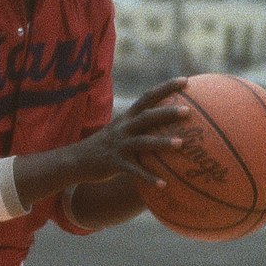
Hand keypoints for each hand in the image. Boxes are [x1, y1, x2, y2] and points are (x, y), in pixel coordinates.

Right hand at [72, 79, 190, 184]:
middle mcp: (124, 128)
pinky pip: (134, 170)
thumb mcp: (121, 129)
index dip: (166, 87)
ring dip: (162, 142)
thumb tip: (168, 122)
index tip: (186, 80)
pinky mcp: (115, 163)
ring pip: (142, 141)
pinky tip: (163, 185)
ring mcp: (119, 145)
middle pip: (147, 116)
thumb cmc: (107, 145)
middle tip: (188, 111)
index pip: (148, 97)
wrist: (77, 160)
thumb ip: (141, 125)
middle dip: (167, 112)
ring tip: (181, 144)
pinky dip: (148, 177)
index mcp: (128, 117)